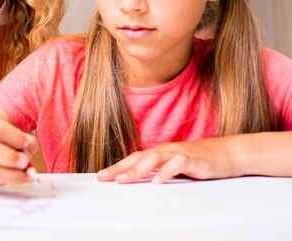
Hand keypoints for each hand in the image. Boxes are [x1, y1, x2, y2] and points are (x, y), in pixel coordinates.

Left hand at [97, 137, 240, 183]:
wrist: (230, 153)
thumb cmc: (201, 160)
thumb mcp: (176, 166)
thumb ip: (159, 171)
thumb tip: (140, 180)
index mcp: (160, 153)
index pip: (134, 159)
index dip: (117, 167)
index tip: (101, 176)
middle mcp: (166, 150)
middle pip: (139, 158)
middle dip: (120, 168)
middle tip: (105, 178)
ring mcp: (180, 153)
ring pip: (154, 159)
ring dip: (138, 170)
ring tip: (124, 180)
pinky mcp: (194, 159)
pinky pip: (178, 163)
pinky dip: (167, 171)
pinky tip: (158, 181)